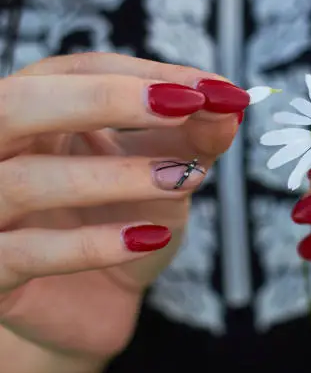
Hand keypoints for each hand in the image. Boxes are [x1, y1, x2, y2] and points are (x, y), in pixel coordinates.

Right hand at [0, 53, 246, 364]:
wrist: (99, 300)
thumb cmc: (124, 221)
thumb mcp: (166, 172)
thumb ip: (194, 137)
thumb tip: (228, 104)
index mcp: (38, 116)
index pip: (76, 72)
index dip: (142, 75)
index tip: (210, 88)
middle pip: (18, 104)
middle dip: (103, 99)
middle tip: (181, 105)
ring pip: (26, 180)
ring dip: (115, 176)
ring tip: (183, 179)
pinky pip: (30, 253)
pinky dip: (95, 244)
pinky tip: (151, 237)